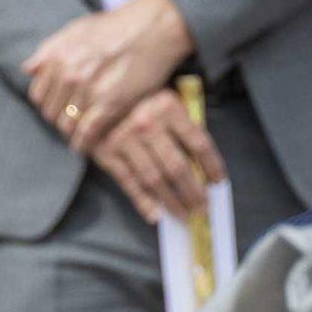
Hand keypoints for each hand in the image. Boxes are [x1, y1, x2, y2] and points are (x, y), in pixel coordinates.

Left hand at [23, 0, 192, 152]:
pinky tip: (83, 146)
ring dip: (70, 131)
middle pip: (50, 112)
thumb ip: (50, 49)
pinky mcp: (111, 103)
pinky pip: (88, 132)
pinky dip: (83, 142)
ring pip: (67, 124)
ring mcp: (89, 91)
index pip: (37, 95)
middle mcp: (69, 75)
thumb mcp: (77, 29)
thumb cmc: (118, 26)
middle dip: (58, 118)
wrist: (156, 26)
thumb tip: (28, 69)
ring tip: (77, 133)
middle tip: (69, 122)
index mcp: (58, 58)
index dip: (46, 103)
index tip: (56, 107)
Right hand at [91, 87, 227, 224]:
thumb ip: (182, 126)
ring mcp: (124, 139)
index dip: (212, 166)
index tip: (218, 183)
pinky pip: (128, 182)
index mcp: (168, 108)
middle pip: (177, 166)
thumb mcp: (165, 102)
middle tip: (203, 209)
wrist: (93, 96)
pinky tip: (155, 215)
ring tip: (184, 215)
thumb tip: (201, 166)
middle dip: (193, 192)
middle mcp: (147, 123)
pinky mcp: (106, 153)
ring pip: (154, 179)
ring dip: (172, 201)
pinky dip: (142, 202)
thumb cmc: (137, 101)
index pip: (199, 143)